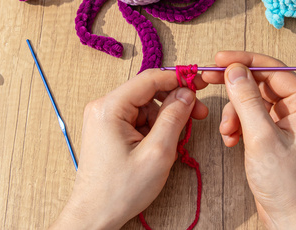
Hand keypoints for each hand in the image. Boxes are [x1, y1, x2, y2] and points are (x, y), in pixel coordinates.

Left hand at [50, 69, 207, 229]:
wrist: (95, 216)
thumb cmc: (120, 190)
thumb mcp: (157, 153)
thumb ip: (174, 118)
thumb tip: (187, 93)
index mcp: (110, 107)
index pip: (150, 79)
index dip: (178, 78)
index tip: (200, 83)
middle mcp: (104, 107)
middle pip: (148, 92)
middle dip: (174, 103)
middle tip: (197, 115)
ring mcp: (105, 118)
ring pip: (146, 107)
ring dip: (165, 120)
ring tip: (175, 142)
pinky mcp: (109, 130)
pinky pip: (138, 119)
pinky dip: (154, 129)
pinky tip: (162, 146)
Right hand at [202, 51, 295, 229]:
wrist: (292, 219)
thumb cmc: (287, 184)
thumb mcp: (262, 138)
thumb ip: (247, 101)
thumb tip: (234, 70)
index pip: (273, 69)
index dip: (245, 61)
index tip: (219, 59)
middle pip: (261, 82)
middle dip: (235, 87)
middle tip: (208, 79)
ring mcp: (287, 122)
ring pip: (253, 101)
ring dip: (235, 112)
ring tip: (227, 132)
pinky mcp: (275, 134)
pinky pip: (252, 117)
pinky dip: (238, 125)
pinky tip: (232, 140)